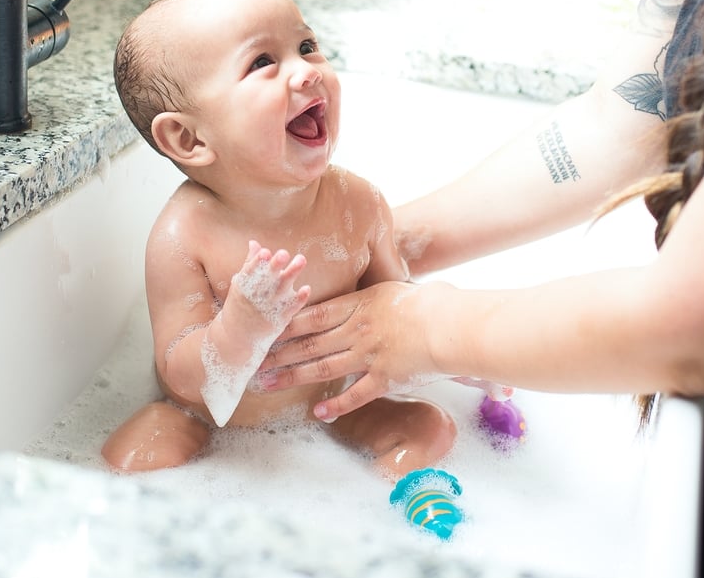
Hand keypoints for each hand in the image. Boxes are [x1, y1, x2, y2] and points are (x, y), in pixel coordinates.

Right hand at [229, 240, 310, 329]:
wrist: (237, 340)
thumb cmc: (240, 306)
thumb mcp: (240, 285)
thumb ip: (250, 264)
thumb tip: (254, 242)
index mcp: (243, 286)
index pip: (250, 271)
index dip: (256, 262)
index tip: (265, 252)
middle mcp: (256, 296)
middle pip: (267, 278)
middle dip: (274, 266)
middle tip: (284, 253)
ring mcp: (268, 308)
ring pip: (282, 289)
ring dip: (292, 274)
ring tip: (301, 259)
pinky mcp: (279, 320)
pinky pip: (291, 308)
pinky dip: (299, 299)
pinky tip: (307, 288)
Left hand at [258, 280, 445, 420]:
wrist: (451, 325)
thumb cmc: (429, 302)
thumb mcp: (393, 289)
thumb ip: (371, 296)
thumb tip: (360, 295)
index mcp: (358, 305)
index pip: (312, 316)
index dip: (284, 325)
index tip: (263, 330)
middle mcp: (357, 331)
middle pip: (308, 343)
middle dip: (278, 353)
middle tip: (253, 361)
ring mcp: (369, 356)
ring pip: (322, 367)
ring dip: (292, 377)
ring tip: (268, 384)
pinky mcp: (384, 379)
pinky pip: (355, 395)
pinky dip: (336, 406)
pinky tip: (319, 413)